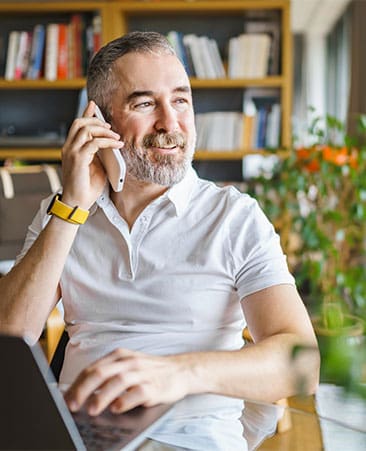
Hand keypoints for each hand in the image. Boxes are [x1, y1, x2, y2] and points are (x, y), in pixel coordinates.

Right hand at [61, 100, 123, 209]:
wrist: (77, 203)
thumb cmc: (86, 188)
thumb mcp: (97, 167)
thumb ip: (100, 154)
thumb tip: (111, 145)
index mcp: (71, 148)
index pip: (77, 125)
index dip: (86, 113)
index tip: (94, 105)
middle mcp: (69, 147)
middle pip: (80, 123)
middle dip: (96, 120)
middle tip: (110, 127)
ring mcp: (71, 152)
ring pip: (86, 129)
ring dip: (103, 130)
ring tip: (115, 136)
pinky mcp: (78, 159)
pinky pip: (94, 143)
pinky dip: (107, 142)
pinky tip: (117, 144)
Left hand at [64, 348, 192, 415]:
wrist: (180, 370)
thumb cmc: (150, 371)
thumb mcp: (128, 367)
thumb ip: (108, 375)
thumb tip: (81, 393)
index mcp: (120, 356)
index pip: (93, 368)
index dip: (77, 384)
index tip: (66, 399)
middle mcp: (130, 362)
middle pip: (102, 372)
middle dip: (84, 389)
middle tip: (73, 405)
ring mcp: (143, 373)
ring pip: (119, 381)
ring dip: (103, 395)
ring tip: (92, 409)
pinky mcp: (155, 386)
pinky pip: (139, 392)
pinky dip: (126, 400)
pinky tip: (117, 408)